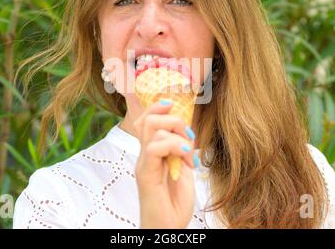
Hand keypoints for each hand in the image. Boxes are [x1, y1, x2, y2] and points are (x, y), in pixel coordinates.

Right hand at [133, 100, 197, 228]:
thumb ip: (181, 151)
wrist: (167, 229)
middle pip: (148, 120)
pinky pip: (155, 148)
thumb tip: (188, 132)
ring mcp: (144, 165)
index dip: (157, 107)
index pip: (146, 120)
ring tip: (190, 154)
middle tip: (189, 138)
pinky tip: (188, 159)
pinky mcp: (147, 175)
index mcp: (152, 153)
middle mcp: (144, 156)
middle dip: (174, 120)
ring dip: (179, 136)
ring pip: (153, 129)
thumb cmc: (174, 203)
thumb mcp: (183, 170)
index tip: (174, 105)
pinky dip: (176, 147)